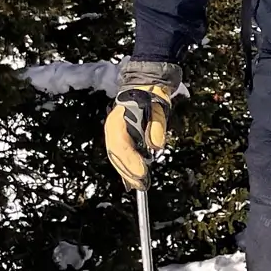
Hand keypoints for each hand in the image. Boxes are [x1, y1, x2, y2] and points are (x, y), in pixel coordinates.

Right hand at [104, 58, 180, 188]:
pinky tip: (134, 178)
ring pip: (117, 157)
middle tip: (141, 185)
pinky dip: (127, 167)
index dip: (131, 162)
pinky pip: (121, 155)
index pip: (122, 145)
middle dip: (128, 172)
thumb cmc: (151, 95)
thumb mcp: (157, 107)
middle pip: (116, 155)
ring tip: (138, 185)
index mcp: (119, 120)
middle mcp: (113, 128)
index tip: (142, 174)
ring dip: (127, 172)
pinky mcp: (120, 138)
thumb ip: (156, 126)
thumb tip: (156, 147)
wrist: (144, 85)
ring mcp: (115, 133)